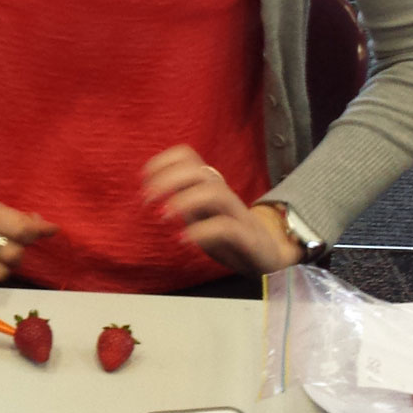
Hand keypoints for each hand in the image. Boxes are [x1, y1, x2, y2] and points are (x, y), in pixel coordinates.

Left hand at [141, 145, 301, 274]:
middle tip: (147, 198)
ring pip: (215, 193)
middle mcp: (224, 195)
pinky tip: (183, 239)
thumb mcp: (199, 217)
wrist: (269, 256)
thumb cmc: (227, 236)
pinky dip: (201, 232)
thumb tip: (149, 195)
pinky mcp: (248, 238)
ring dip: (184, 201)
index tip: (143, 178)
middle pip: (200, 171)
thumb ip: (181, 204)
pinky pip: (227, 228)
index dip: (164, 161)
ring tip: (163, 215)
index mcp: (211, 186)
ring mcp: (238, 215)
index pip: (189, 156)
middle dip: (168, 179)